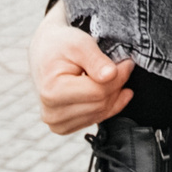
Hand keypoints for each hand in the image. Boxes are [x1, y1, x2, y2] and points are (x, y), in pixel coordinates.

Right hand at [28, 1, 133, 134]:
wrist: (44, 53)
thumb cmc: (61, 45)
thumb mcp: (79, 44)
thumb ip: (96, 60)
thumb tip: (111, 75)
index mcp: (52, 92)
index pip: (98, 92)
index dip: (119, 77)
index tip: (127, 63)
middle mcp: (51, 113)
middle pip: (100, 105)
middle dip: (117, 85)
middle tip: (123, 67)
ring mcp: (57, 123)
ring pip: (101, 114)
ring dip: (114, 96)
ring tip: (112, 77)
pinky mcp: (63, 127)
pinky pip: (96, 120)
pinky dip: (108, 106)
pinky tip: (110, 92)